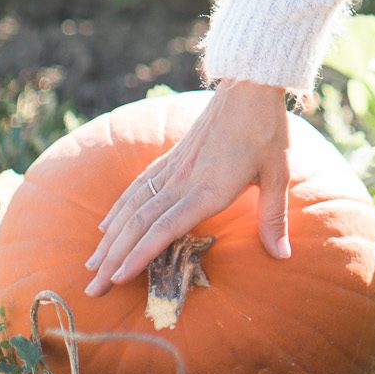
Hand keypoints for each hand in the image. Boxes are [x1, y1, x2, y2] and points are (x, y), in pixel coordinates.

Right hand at [83, 80, 291, 297]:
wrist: (249, 85)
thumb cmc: (266, 129)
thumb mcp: (278, 173)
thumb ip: (274, 217)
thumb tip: (282, 256)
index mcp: (208, 189)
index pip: (165, 228)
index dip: (139, 254)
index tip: (118, 278)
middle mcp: (183, 181)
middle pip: (139, 224)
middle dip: (114, 259)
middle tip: (93, 288)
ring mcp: (174, 168)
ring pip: (132, 207)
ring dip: (110, 238)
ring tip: (92, 264)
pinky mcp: (172, 157)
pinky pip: (138, 188)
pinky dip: (119, 209)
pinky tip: (107, 225)